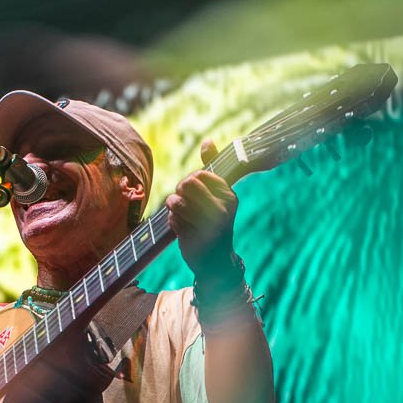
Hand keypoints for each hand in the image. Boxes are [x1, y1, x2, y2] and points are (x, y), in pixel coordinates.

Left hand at [165, 139, 237, 277]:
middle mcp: (222, 210)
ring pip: (176, 201)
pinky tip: (180, 226)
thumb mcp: (219, 195)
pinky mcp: (194, 238)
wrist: (216, 261)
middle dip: (179, 191)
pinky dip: (172, 221)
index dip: (190, 180)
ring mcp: (208, 225)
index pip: (199, 175)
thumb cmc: (215, 222)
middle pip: (186, 184)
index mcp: (230, 197)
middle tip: (181, 200)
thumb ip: (212, 168)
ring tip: (178, 211)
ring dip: (173, 206)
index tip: (193, 191)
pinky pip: (172, 219)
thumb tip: (207, 141)